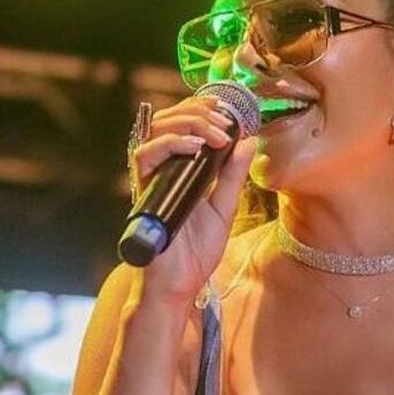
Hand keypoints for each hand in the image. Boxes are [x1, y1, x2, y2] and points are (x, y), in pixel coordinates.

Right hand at [128, 96, 257, 306]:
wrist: (179, 285)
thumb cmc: (197, 251)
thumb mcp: (225, 207)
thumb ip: (234, 174)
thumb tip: (250, 140)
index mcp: (181, 170)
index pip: (183, 124)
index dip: (202, 109)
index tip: (229, 111)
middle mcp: (162, 169)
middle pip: (167, 119)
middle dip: (198, 111)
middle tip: (225, 121)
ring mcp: (151, 178)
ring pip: (155, 130)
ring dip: (189, 123)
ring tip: (216, 135)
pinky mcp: (143, 191)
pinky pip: (145, 156)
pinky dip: (170, 144)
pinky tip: (195, 147)